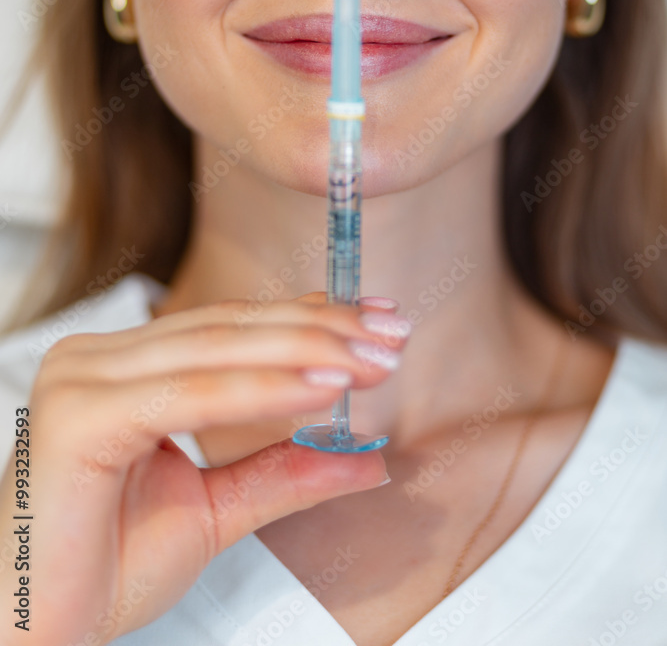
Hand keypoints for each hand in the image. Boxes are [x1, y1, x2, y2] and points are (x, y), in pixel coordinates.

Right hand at [0, 291, 410, 644]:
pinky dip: (262, 390)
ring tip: (372, 358)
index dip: (308, 319)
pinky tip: (323, 385)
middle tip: (391, 332)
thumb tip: (365, 457)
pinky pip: (190, 395)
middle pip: (229, 329)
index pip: (230, 328)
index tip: (376, 321)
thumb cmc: (98, 569)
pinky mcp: (79, 416)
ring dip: (306, 350)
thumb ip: (282, 473)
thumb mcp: (213, 511)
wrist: (28, 634)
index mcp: (122, 369)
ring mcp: (82, 380)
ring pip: (216, 350)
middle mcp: (96, 359)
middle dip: (321, 328)